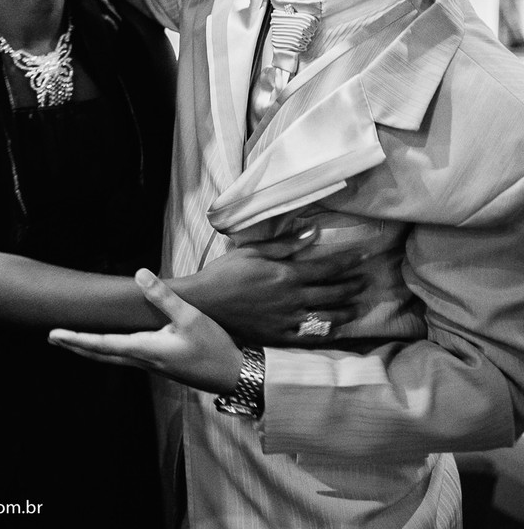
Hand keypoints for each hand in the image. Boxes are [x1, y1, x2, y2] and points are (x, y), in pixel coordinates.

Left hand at [50, 269, 243, 393]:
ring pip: (112, 358)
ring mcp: (151, 366)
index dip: (76, 338)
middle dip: (76, 345)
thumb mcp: (190, 317)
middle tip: (52, 337)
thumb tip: (139, 273)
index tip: (55, 334)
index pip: (101, 343)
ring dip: (90, 349)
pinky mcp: (160, 367)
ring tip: (73, 341)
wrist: (235, 377)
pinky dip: (108, 351)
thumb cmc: (214, 348)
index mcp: (144, 349)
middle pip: (100, 354)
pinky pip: (125, 358)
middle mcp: (143, 361)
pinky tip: (109, 346)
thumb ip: (163, 296)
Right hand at [187, 227, 370, 345]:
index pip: (327, 267)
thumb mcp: (251, 252)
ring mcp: (288, 320)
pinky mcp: (279, 336)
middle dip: (353, 286)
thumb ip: (284, 244)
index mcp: (286, 274)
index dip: (349, 261)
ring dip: (347, 311)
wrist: (203, 305)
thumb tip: (313, 232)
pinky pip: (310, 337)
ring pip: (328, 317)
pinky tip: (335, 329)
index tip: (365, 256)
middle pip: (333, 292)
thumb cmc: (224, 273)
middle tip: (366, 281)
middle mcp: (293, 298)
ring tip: (358, 307)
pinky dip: (326, 333)